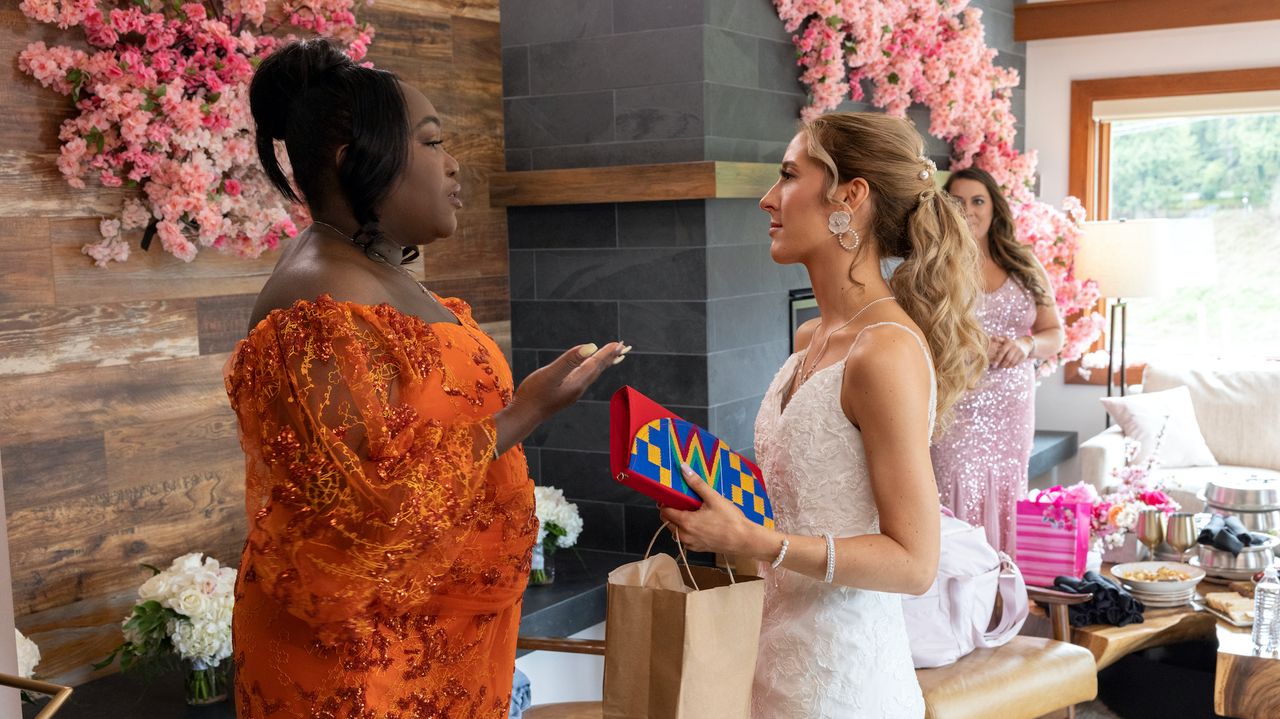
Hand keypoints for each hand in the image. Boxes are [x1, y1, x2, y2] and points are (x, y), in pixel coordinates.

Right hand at [512, 342, 627, 420]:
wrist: (523, 416)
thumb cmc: (534, 394)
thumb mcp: (551, 374)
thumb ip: (570, 360)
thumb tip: (591, 347)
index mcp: (577, 381)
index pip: (596, 363)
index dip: (607, 352)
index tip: (620, 343)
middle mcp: (578, 387)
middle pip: (598, 369)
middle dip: (610, 358)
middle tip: (624, 347)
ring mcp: (571, 391)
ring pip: (592, 374)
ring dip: (602, 364)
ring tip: (612, 357)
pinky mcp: (565, 393)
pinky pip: (583, 377)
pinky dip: (590, 369)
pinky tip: (587, 369)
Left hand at [659, 464, 772, 556]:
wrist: (744, 540)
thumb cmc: (730, 519)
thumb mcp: (714, 498)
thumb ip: (696, 483)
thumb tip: (682, 467)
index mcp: (685, 522)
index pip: (664, 512)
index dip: (665, 502)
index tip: (672, 496)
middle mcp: (684, 535)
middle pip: (667, 522)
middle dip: (671, 512)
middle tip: (682, 502)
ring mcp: (690, 544)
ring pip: (674, 531)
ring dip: (678, 522)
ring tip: (691, 512)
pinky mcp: (697, 549)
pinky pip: (684, 539)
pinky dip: (686, 531)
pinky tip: (698, 523)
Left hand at [989, 336, 1029, 368]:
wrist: (1025, 343)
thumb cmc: (1012, 343)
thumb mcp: (1006, 340)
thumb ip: (999, 340)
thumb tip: (992, 337)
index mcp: (1009, 343)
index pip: (1002, 352)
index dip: (997, 359)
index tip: (994, 365)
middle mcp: (1015, 347)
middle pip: (1007, 359)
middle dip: (1002, 364)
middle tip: (998, 367)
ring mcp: (1020, 352)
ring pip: (1012, 362)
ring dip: (1007, 366)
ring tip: (1003, 366)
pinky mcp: (1024, 356)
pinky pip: (1017, 363)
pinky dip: (1012, 366)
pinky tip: (1009, 366)